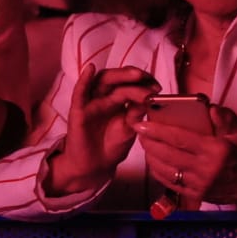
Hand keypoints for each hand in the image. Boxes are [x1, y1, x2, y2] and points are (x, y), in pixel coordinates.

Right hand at [46, 64, 157, 194]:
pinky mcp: (78, 111)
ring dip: (117, 75)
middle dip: (132, 76)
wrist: (96, 167)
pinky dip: (84, 80)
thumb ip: (137, 113)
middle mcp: (104, 97)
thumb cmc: (112, 146)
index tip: (157, 86)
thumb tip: (150, 97)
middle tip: (146, 78)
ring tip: (135, 75)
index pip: (130, 83)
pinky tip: (90, 70)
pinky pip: (79, 93)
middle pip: (116, 78)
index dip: (143, 82)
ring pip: (101, 81)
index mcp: (118, 100)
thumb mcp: (130, 128)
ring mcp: (91, 102)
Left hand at [134, 104, 236, 210]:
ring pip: (166, 170)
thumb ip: (224, 117)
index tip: (142, 124)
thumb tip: (208, 108)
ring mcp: (200, 184)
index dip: (158, 130)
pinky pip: (171, 183)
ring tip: (145, 144)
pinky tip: (154, 161)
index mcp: (216, 150)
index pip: (180, 138)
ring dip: (151, 156)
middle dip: (149, 142)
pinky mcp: (197, 194)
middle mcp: (206, 169)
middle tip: (139, 131)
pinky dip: (158, 172)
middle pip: (168, 154)